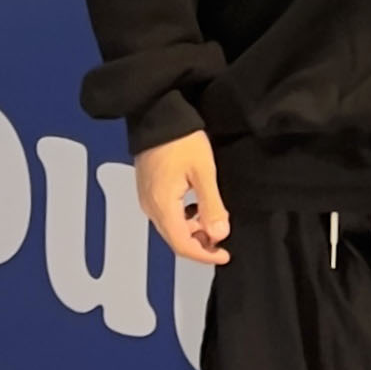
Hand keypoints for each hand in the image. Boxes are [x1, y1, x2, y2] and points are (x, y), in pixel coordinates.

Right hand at [137, 132, 230, 265]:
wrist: (157, 115)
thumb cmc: (179, 138)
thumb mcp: (203, 172)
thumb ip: (212, 205)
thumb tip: (219, 234)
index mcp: (162, 205)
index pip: (182, 245)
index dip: (205, 255)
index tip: (223, 254)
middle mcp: (150, 206)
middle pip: (175, 240)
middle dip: (200, 246)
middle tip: (222, 243)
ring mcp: (146, 198)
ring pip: (171, 228)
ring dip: (193, 232)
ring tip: (214, 223)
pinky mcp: (148, 189)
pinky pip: (166, 215)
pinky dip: (184, 219)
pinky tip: (198, 209)